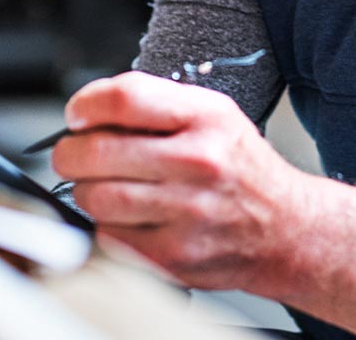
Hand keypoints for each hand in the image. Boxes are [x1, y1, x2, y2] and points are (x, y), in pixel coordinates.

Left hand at [51, 70, 310, 293]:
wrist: (285, 231)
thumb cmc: (239, 169)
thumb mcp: (213, 114)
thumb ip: (154, 104)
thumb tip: (87, 111)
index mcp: (206, 118)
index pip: (124, 98)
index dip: (85, 105)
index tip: (77, 115)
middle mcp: (198, 162)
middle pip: (97, 151)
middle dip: (71, 153)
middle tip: (74, 155)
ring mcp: (186, 213)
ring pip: (95, 198)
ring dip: (86, 191)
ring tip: (104, 186)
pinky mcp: (173, 257)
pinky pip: (108, 236)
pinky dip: (107, 226)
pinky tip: (129, 218)